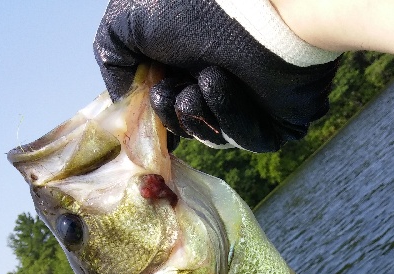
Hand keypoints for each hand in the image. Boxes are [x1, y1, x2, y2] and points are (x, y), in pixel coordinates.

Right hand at [94, 0, 340, 151]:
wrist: (261, 6)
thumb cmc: (198, 4)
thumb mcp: (129, 19)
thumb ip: (113, 58)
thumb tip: (124, 100)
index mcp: (189, 58)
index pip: (166, 103)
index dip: (151, 112)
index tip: (141, 111)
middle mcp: (221, 80)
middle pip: (187, 126)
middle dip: (171, 114)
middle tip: (170, 91)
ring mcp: (252, 103)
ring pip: (213, 138)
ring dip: (196, 113)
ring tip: (204, 79)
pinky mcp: (280, 123)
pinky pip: (246, 139)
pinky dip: (228, 115)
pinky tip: (220, 83)